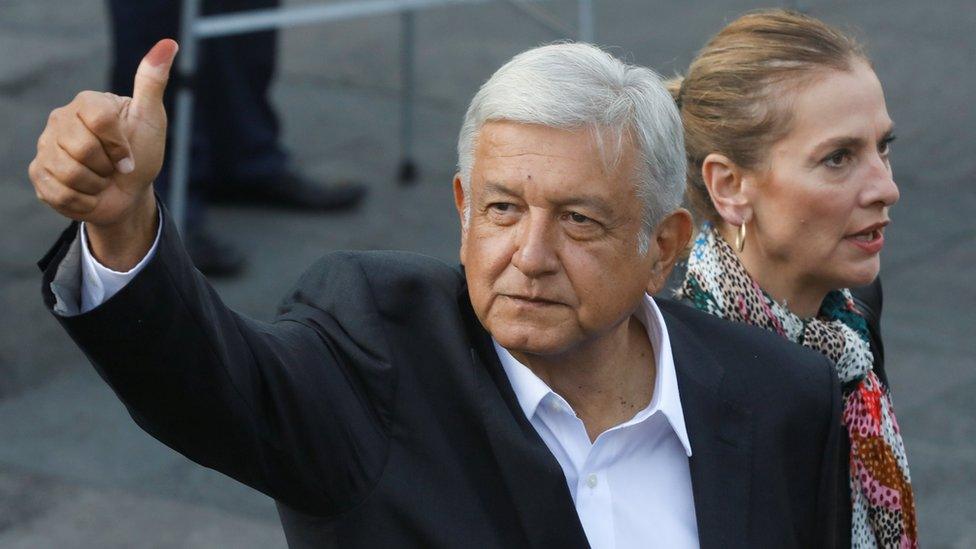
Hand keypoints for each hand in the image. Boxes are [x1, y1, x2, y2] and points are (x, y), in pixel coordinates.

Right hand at [28, 39, 177, 268]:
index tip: (129, 155)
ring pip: (69, 173)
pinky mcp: (39, 174)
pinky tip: (88, 193)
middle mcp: (59, 120)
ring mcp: (45, 147)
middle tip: (113, 167)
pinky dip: (83, 201)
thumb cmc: (141, 153)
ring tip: (101, 179)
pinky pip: (59, 193)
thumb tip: (168, 44)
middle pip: (82, 149)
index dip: (119, 145)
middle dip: (107, 167)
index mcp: (86, 102)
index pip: (99, 120)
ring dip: (95, 185)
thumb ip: (152, 82)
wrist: (129, 193)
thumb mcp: (151, 119)